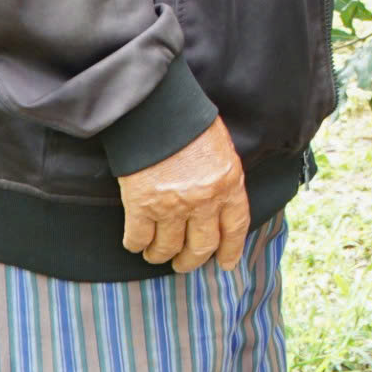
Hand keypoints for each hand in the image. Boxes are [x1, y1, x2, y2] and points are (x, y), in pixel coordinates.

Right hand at [118, 116, 249, 273]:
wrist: (157, 108)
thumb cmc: (189, 123)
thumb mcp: (221, 149)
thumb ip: (222, 178)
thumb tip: (218, 201)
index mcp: (229, 183)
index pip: (235, 227)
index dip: (230, 249)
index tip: (225, 263)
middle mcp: (204, 200)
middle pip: (201, 246)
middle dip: (191, 260)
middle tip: (183, 263)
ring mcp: (172, 205)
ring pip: (167, 248)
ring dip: (160, 256)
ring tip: (156, 254)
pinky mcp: (141, 205)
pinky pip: (138, 238)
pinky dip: (136, 244)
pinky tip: (136, 242)